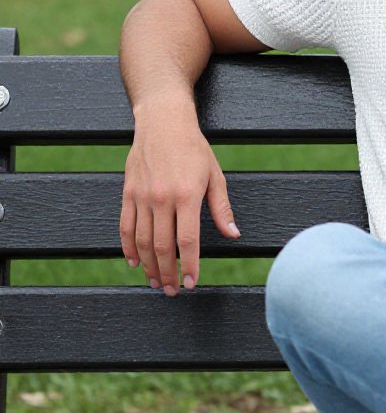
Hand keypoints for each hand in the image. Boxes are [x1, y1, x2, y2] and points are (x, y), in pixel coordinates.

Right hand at [120, 117, 238, 295]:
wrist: (163, 123)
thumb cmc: (194, 149)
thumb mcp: (215, 176)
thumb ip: (221, 208)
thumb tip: (233, 235)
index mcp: (187, 195)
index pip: (187, 241)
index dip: (189, 266)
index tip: (191, 283)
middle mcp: (162, 198)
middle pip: (161, 247)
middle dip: (167, 273)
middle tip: (172, 290)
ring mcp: (142, 197)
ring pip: (141, 242)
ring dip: (149, 266)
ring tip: (156, 282)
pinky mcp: (128, 193)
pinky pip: (125, 228)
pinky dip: (128, 249)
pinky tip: (136, 262)